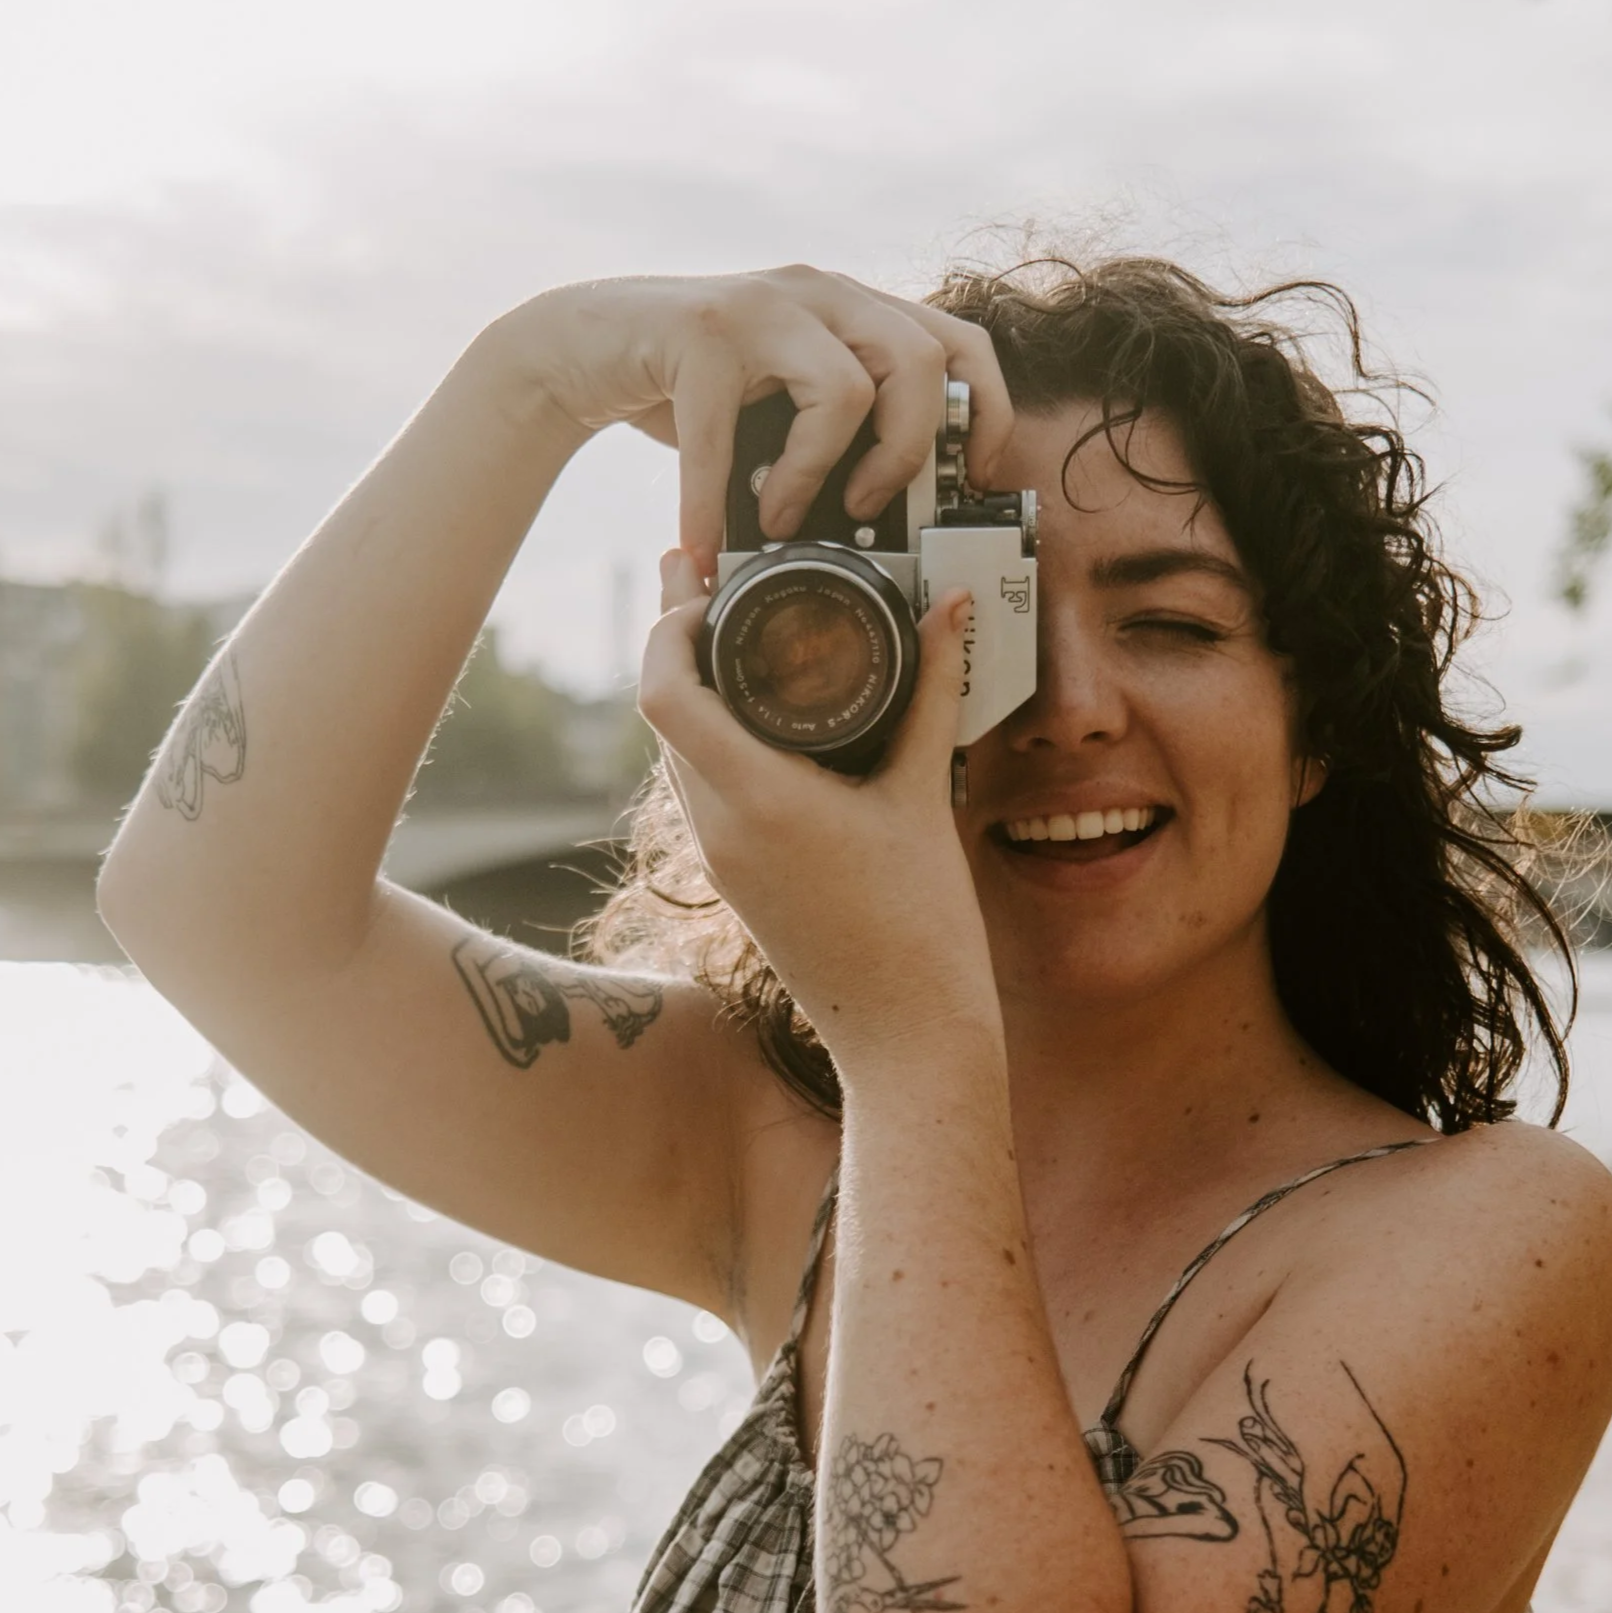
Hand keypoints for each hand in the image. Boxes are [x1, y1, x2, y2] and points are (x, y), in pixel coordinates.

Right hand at [491, 266, 1012, 569]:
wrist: (583, 347)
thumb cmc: (695, 390)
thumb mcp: (785, 403)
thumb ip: (843, 432)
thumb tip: (899, 521)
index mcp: (858, 308)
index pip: (964, 343)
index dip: (986, 417)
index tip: (966, 485)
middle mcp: (821, 292)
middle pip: (922, 364)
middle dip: (908, 455)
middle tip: (866, 508)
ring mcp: (762, 305)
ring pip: (845, 391)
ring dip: (815, 477)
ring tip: (777, 518)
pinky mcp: (700, 333)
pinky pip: (729, 435)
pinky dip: (713, 504)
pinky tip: (701, 545)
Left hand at [639, 552, 1000, 1076]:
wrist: (909, 1037)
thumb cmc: (923, 927)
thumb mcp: (927, 796)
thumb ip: (935, 692)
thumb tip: (950, 609)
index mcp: (757, 799)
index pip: (664, 690)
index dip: (667, 625)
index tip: (703, 582)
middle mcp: (720, 829)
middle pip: (661, 713)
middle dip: (675, 639)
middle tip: (702, 575)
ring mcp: (721, 860)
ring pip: (676, 755)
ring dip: (689, 690)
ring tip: (722, 630)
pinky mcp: (736, 882)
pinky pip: (702, 792)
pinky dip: (713, 740)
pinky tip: (751, 716)